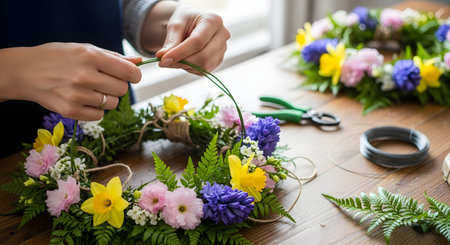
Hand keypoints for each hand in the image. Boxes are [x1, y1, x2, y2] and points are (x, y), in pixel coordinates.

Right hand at [0, 42, 141, 120]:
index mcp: (91, 57)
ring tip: (91, 90)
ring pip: (112, 104)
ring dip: (107, 98)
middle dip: (117, 86)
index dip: (135, 75)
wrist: (25, 72)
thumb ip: (113, 57)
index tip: (131, 76)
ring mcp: (77, 95)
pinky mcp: (71, 111)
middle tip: (104, 81)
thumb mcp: (85, 49)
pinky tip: (84, 100)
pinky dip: (96, 109)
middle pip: (122, 90)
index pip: (128, 72)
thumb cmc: (59, 57)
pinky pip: (99, 115)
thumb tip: (139, 62)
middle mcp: (85, 76)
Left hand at [155, 4, 229, 74]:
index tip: (162, 60)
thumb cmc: (185, 21)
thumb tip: (162, 57)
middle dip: (183, 62)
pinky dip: (191, 69)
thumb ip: (171, 41)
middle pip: (204, 56)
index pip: (197, 41)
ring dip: (186, 66)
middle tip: (164, 62)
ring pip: (205, 66)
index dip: (180, 53)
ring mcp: (223, 48)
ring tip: (175, 58)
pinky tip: (184, 60)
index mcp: (213, 21)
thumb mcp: (176, 25)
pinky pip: (204, 71)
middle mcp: (222, 35)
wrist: (193, 23)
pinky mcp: (219, 59)